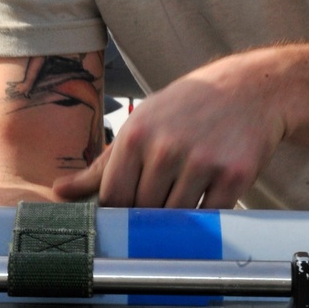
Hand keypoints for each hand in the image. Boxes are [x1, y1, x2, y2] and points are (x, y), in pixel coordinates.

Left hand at [53, 51, 287, 208]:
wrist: (250, 89)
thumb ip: (100, 165)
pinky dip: (208, 216)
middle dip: (148, 214)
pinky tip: (208, 195)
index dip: (117, 212)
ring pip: (176, 218)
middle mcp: (166, 148)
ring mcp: (202, 162)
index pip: (113, 198)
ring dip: (178, 217)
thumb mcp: (140, 125)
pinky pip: (211, 217)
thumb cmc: (186, 109)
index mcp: (136, 135)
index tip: (126, 212)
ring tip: (184, 194)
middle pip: (143, 211)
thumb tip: (59, 191)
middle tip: (160, 202)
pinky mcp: (234, 176)